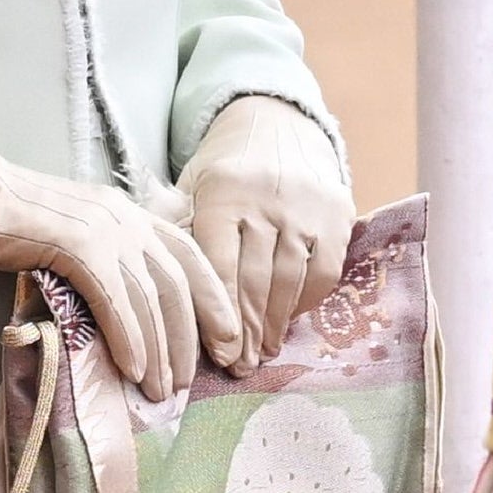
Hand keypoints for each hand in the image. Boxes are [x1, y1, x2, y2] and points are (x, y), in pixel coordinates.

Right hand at [0, 129, 240, 398]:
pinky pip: (115, 299)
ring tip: (163, 389)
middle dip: (193, 336)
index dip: (215, 300)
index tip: (229, 342)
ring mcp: (102, 228)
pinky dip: (129, 337)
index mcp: (128, 210)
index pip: (189, 256)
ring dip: (162, 349)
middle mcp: (125, 215)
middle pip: (177, 283)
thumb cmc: (10, 219)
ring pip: (150, 297)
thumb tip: (135, 307)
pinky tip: (133, 369)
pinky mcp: (76, 245)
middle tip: (196, 379)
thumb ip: (108, 255)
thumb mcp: (76, 229)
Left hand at [177, 95, 355, 376]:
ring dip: (276, 325)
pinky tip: (290, 321)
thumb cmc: (223, 171)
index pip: (218, 263)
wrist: (276, 125)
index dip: (218, 314)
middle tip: (241, 367)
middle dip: (247, 331)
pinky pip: (323, 272)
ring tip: (264, 354)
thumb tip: (156, 282)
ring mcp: (304, 206)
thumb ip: (175, 228)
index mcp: (221, 191)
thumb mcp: (191, 186)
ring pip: (289, 280)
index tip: (219, 354)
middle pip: (254, 279)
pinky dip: (307, 302)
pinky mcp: (336, 213)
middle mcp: (264, 198)